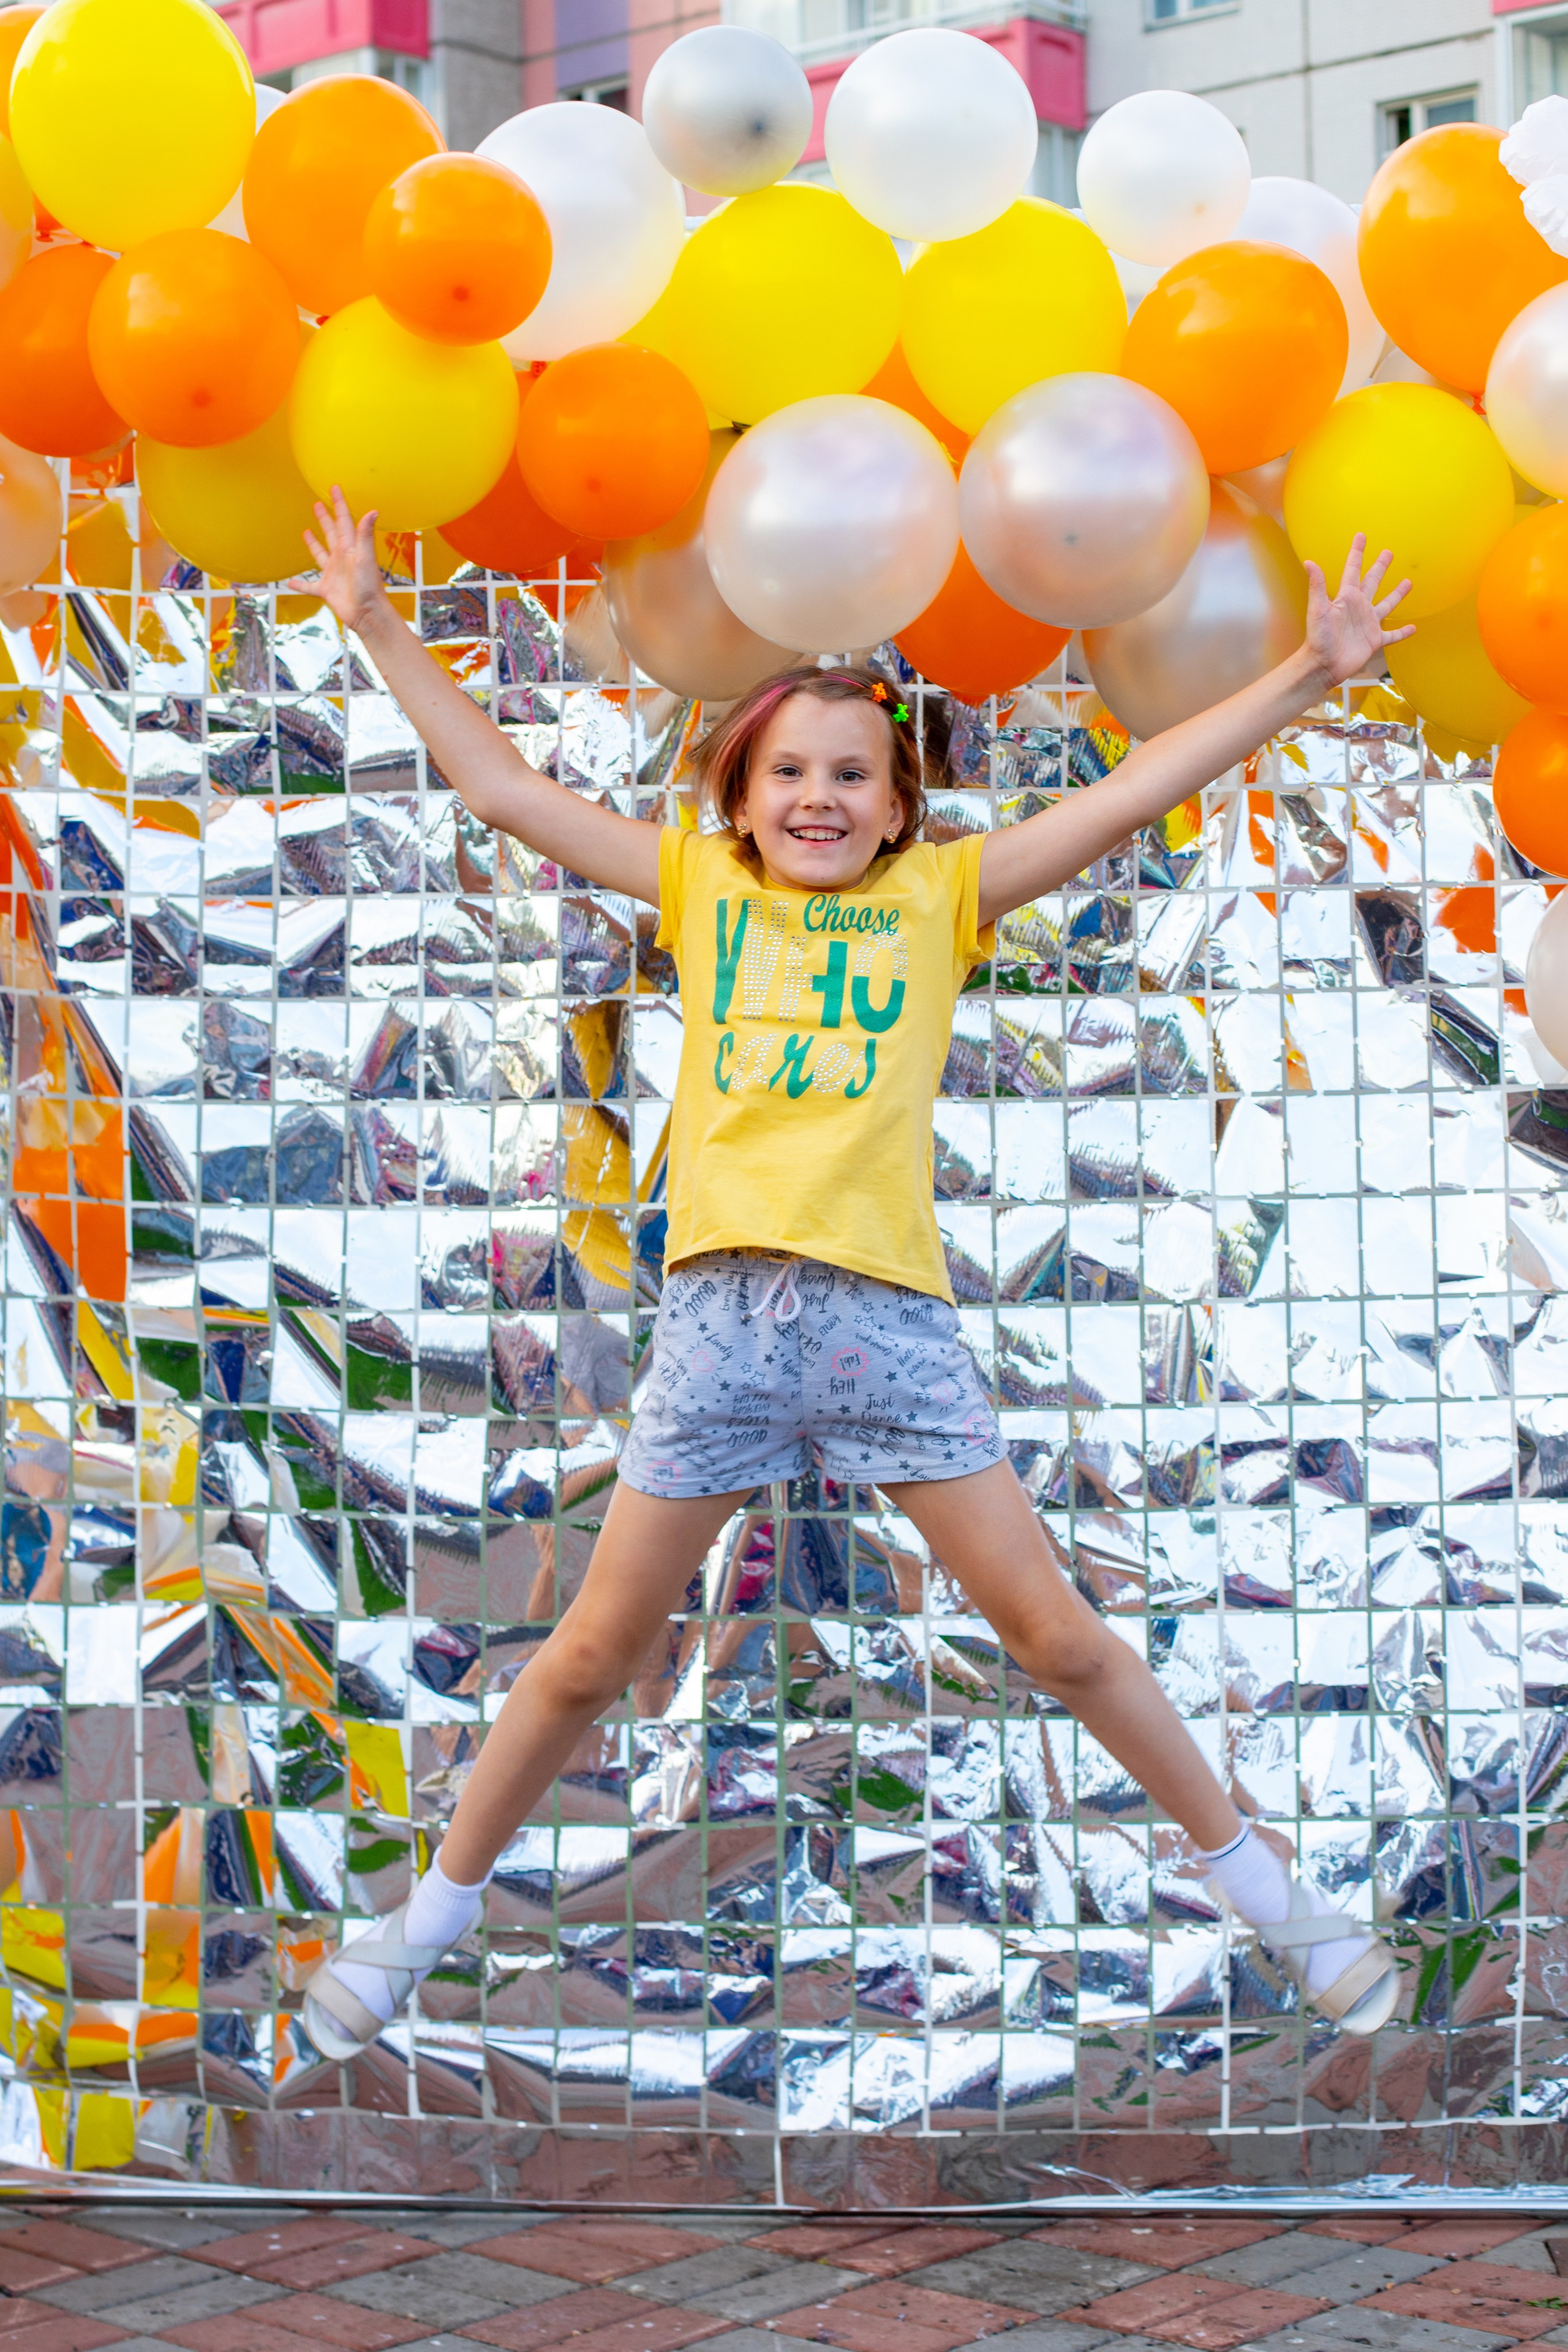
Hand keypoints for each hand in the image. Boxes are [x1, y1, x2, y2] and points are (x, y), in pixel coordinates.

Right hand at [295, 486, 386, 633]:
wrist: (367, 613)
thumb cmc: (369, 586)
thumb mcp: (365, 557)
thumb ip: (365, 534)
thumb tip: (373, 511)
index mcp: (350, 547)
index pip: (344, 521)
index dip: (339, 504)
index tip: (334, 488)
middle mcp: (341, 558)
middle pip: (331, 533)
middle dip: (325, 518)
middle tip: (317, 504)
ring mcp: (333, 574)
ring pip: (320, 555)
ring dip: (313, 544)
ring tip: (306, 532)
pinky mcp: (326, 590)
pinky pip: (309, 586)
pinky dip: (299, 584)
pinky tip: (289, 582)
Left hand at [1303, 531, 1414, 687]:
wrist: (1323, 665)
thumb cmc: (1318, 638)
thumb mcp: (1317, 609)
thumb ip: (1317, 586)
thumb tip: (1309, 562)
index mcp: (1346, 597)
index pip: (1353, 569)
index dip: (1357, 552)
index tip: (1361, 536)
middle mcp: (1359, 607)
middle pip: (1373, 582)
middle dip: (1380, 567)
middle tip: (1389, 552)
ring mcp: (1368, 624)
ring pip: (1386, 605)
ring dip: (1397, 594)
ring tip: (1408, 582)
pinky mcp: (1374, 640)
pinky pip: (1392, 635)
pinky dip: (1402, 632)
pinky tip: (1413, 628)